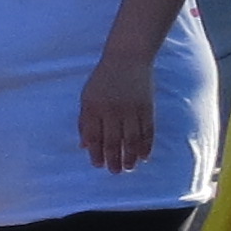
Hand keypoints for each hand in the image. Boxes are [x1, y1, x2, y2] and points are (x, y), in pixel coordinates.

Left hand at [78, 53, 158, 172]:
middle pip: (112, 141)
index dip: (95, 153)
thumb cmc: (103, 79)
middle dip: (113, 160)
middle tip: (115, 171)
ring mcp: (130, 109)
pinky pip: (147, 131)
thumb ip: (84, 121)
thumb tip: (83, 146)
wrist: (127, 58)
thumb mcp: (87, 96)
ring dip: (130, 156)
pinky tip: (144, 156)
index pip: (93, 136)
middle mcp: (111, 110)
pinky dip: (146, 145)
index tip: (98, 164)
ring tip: (129, 167)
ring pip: (131, 139)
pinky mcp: (147, 107)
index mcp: (93, 107)